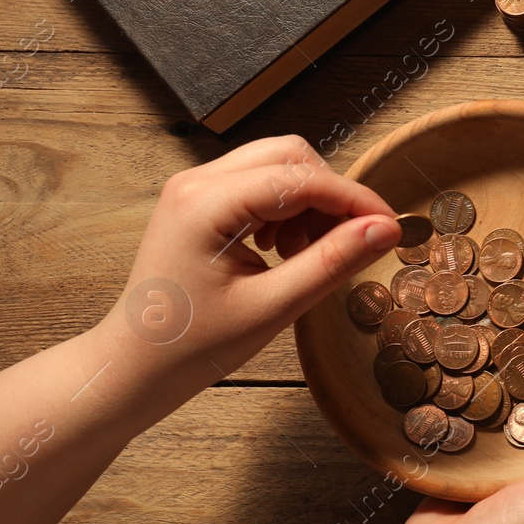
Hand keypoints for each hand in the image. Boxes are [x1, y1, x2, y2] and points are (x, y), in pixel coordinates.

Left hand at [98, 135, 400, 417]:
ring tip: (308, 254)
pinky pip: (260, 183)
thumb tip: (385, 229)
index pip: (302, 179)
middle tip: (351, 242)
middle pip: (291, 156)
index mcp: (206, 203)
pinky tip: (285, 250)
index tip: (390, 229)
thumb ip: (331, 262)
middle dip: (331, 195)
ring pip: (278, 166)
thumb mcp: (272, 307)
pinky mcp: (200, 201)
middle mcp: (197, 181)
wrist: (132, 368)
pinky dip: (288, 208)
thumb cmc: (192, 346)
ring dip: (310, 201)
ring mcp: (195, 187)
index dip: (355, 199)